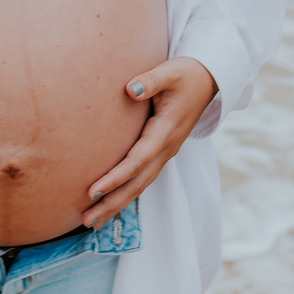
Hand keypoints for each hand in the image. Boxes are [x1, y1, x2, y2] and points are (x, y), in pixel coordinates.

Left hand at [83, 57, 217, 227]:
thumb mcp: (170, 72)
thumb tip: (131, 88)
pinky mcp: (161, 153)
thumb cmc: (185, 74)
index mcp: (165, 132)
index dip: (115, 177)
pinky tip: (109, 204)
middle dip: (112, 203)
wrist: (207, 80)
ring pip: (140, 186)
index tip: (93, 191)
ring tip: (92, 222)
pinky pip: (143, 179)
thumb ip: (151, 80)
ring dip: (116, 205)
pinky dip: (126, 194)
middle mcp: (166, 149)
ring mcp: (165, 153)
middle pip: (137, 183)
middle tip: (86, 220)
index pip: (137, 160)